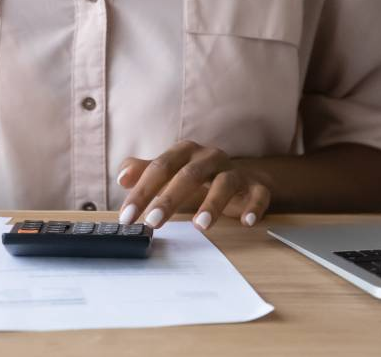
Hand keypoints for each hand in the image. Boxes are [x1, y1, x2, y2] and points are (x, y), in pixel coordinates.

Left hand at [117, 141, 270, 230]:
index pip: (160, 167)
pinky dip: (254, 207)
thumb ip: (144, 172)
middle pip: (189, 174)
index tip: (127, 216)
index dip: (142, 191)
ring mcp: (235, 171)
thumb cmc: (197, 177)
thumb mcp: (169, 173)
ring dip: (212, 204)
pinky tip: (246, 222)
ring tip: (200, 226)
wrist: (240, 177)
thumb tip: (122, 177)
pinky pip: (258, 194)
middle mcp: (210, 157)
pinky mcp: (255, 186)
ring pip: (225, 183)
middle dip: (169, 199)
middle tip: (153, 222)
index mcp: (186, 152)